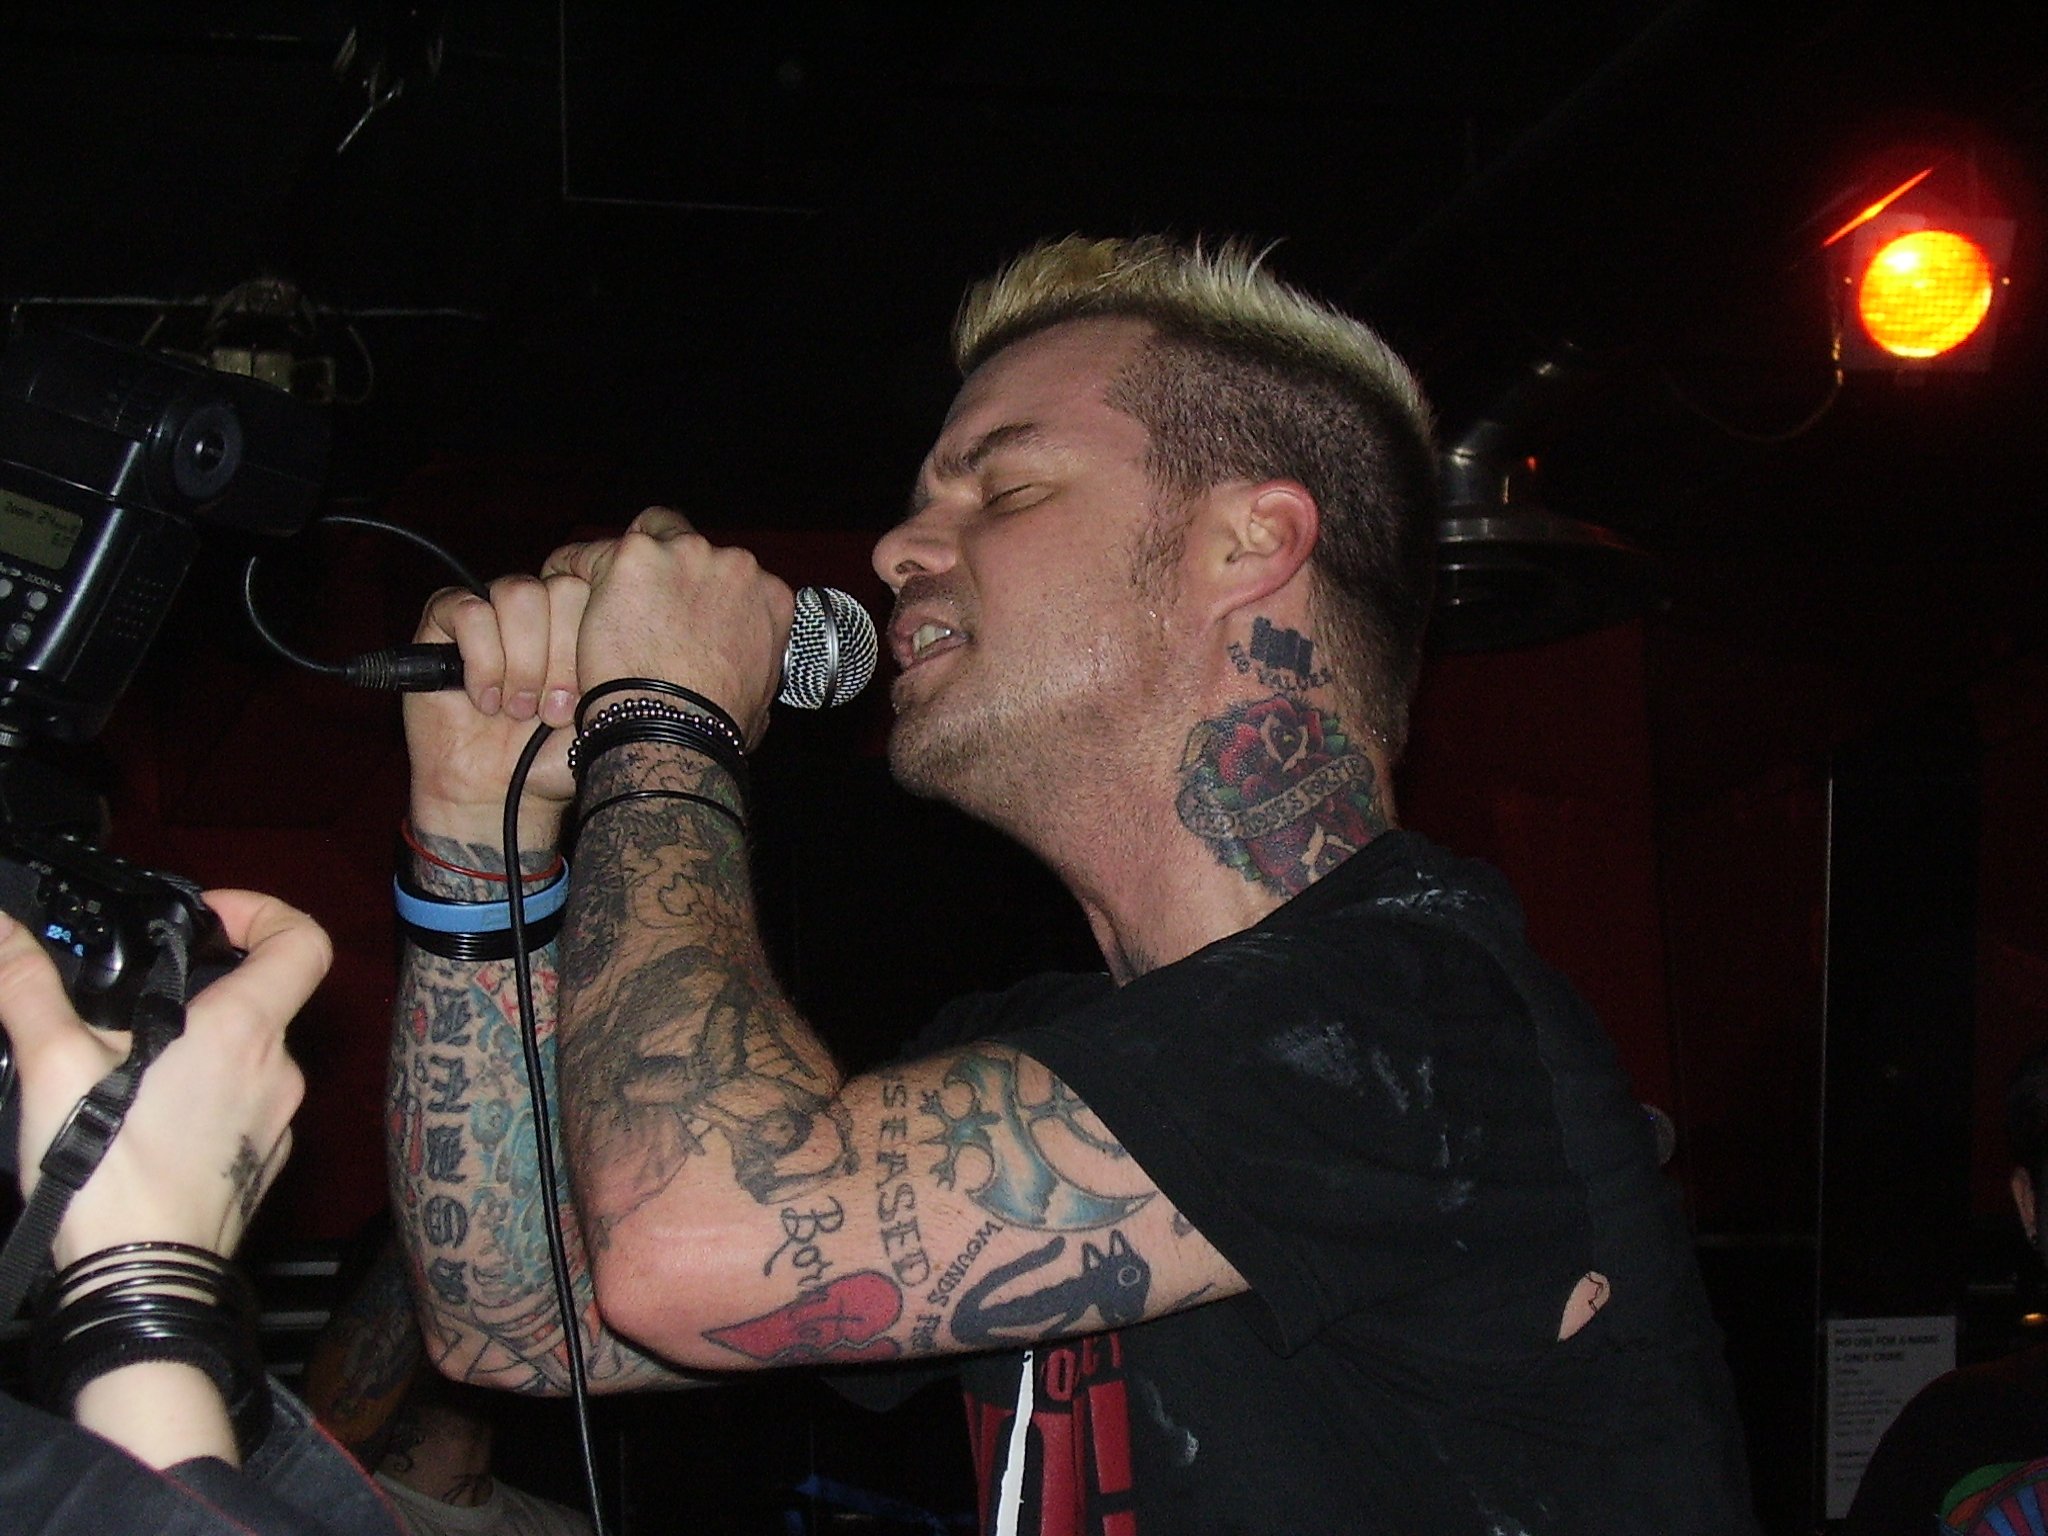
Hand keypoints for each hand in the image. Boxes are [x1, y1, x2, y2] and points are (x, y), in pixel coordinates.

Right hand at [0, 890, 328, 1267]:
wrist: (142, 1284)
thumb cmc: (111, 1179)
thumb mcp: (53, 1066)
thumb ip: (27, 988)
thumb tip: (2, 930)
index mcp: (243, 1031)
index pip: (304, 941)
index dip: (266, 911)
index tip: (213, 915)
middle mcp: (277, 1070)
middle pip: (267, 999)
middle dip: (206, 989)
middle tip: (139, 1000)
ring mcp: (277, 1120)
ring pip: (251, 1057)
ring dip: (200, 1048)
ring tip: (128, 1068)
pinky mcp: (262, 1162)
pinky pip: (245, 1107)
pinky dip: (207, 1097)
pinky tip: (147, 1120)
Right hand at [405, 571, 588, 847]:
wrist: (502, 792)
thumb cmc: (556, 753)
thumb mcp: (603, 709)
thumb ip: (612, 658)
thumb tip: (627, 606)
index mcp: (582, 622)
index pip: (596, 591)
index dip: (588, 644)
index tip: (584, 699)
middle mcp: (540, 610)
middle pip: (560, 588)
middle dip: (559, 657)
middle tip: (552, 712)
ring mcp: (494, 610)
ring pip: (518, 593)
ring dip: (522, 661)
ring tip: (517, 709)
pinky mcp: (446, 619)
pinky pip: (469, 611)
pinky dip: (482, 660)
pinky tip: (485, 700)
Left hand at [543, 507, 793, 747]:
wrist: (672, 731)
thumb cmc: (712, 729)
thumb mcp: (757, 694)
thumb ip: (751, 661)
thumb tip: (741, 669)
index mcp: (769, 596)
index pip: (727, 576)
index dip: (697, 592)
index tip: (674, 611)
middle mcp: (734, 566)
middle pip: (687, 545)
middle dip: (660, 572)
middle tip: (632, 604)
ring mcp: (686, 555)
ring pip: (641, 539)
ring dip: (619, 568)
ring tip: (589, 599)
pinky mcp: (633, 557)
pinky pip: (586, 554)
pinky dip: (570, 569)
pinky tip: (557, 589)